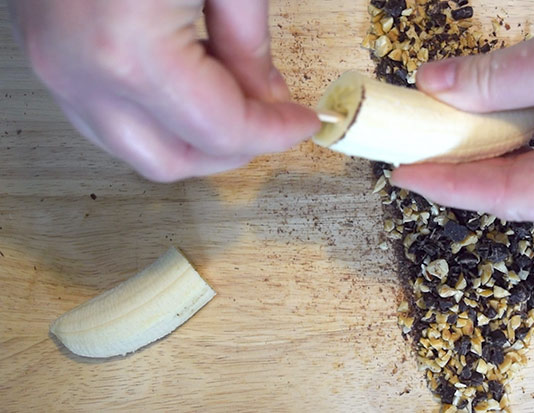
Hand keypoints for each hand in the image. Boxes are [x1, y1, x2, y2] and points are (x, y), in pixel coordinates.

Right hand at [8, 0, 319, 181]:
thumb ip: (248, 41)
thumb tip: (267, 96)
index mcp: (130, 50)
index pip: (221, 129)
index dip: (273, 132)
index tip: (303, 120)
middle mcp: (83, 74)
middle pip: (172, 160)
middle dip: (233, 149)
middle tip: (272, 119)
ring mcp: (56, 70)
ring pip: (134, 148)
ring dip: (193, 139)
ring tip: (235, 103)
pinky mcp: (47, 57)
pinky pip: (106, 119)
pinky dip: (155, 119)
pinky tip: (189, 90)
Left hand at [391, 0, 533, 222]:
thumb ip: (496, 80)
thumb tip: (433, 86)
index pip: (511, 197)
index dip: (452, 186)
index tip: (405, 175)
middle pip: (516, 184)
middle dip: (462, 166)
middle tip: (409, 154)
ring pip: (528, 158)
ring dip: (482, 141)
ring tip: (431, 135)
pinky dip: (508, 121)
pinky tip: (473, 111)